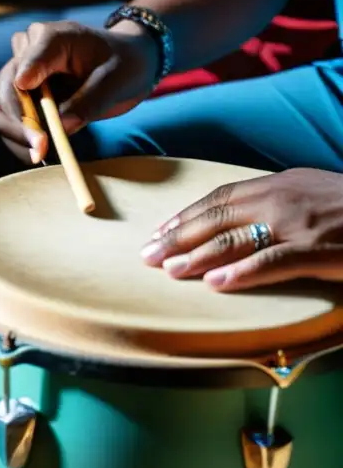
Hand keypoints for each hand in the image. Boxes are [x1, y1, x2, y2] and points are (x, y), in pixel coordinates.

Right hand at [0, 21, 157, 163]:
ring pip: (1, 107)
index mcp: (51, 38)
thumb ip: (89, 101)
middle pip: (4, 89)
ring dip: (16, 135)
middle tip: (39, 150)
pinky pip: (9, 119)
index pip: (25, 63)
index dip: (23, 95)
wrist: (124, 63)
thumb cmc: (123, 65)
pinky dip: (20, 139)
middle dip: (18, 124)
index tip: (35, 127)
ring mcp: (21, 73)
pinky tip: (39, 152)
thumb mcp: (116, 80)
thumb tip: (61, 127)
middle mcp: (28, 52)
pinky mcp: (22, 94)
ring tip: (41, 154)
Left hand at [141, 168, 342, 291]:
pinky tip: (216, 283)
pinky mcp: (320, 251)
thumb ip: (275, 200)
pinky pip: (272, 262)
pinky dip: (241, 272)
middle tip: (147, 256)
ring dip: (196, 256)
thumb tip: (237, 216)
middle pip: (216, 219)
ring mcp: (299, 225)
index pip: (218, 199)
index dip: (185, 216)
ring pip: (234, 240)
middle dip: (177, 238)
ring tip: (169, 271)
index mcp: (277, 185)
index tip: (158, 231)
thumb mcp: (310, 191)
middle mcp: (281, 200)